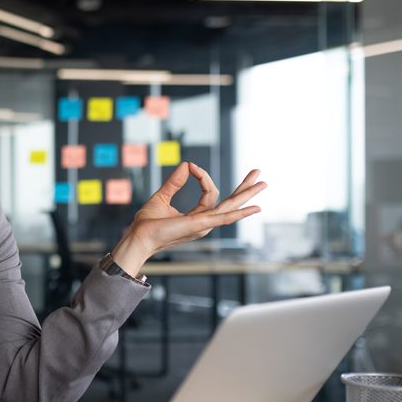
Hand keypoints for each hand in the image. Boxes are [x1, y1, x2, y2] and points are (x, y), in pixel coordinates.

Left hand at [111, 163, 265, 275]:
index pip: (210, 193)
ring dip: (247, 194)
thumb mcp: (161, 197)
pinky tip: (255, 208)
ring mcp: (204, 224)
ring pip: (231, 207)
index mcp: (197, 217)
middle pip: (230, 202)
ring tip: (262, 183)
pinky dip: (240, 212)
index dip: (203, 177)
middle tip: (258, 173)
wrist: (138, 237)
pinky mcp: (200, 225)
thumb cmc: (147, 224)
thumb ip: (174, 182)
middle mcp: (204, 222)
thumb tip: (186, 165)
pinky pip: (224, 217)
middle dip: (244, 188)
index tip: (192, 167)